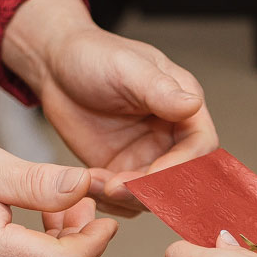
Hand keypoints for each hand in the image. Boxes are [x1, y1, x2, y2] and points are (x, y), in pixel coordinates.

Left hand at [2, 0, 218, 218]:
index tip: (153, 174)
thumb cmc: (94, 55)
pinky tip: (86, 183)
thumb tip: (193, 104)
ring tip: (94, 182)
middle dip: (152, 190)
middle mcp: (170, 137)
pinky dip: (108, 200)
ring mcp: (146, 158)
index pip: (200, 147)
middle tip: (117, 186)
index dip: (182, 166)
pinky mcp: (120, 171)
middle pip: (179, 179)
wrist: (56, 67)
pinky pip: (123, 199)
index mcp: (183, 108)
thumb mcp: (127, 68)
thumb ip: (160, 89)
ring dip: (126, 198)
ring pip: (151, 196)